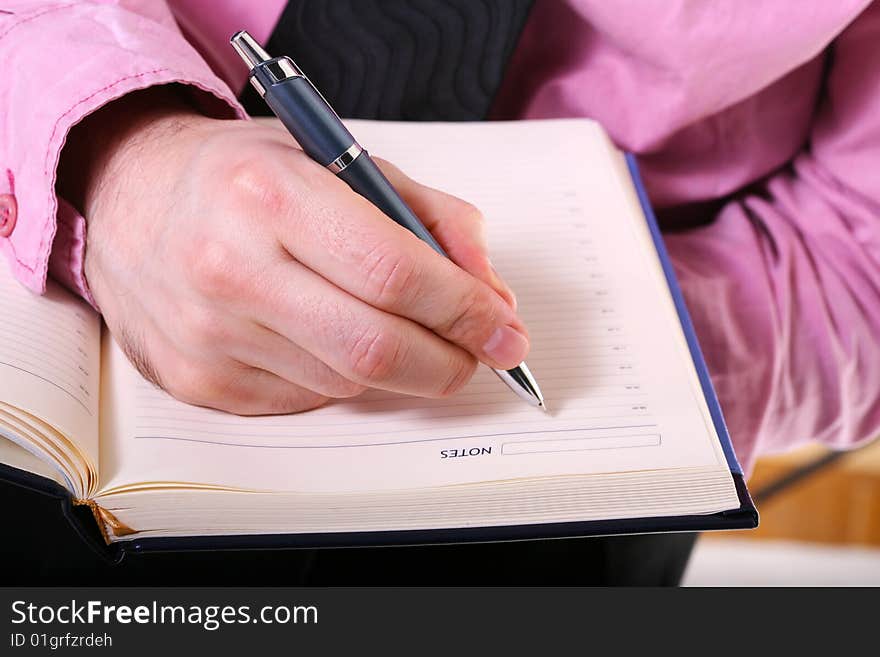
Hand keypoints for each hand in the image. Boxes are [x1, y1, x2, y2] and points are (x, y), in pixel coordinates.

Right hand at [58, 87, 526, 413]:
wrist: (132, 201)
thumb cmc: (245, 177)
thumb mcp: (339, 160)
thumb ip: (430, 215)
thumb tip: (488, 290)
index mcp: (269, 195)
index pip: (394, 272)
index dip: (466, 310)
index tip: (504, 327)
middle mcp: (230, 268)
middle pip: (375, 347)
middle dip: (450, 361)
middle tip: (479, 353)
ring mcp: (210, 335)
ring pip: (348, 381)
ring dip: (401, 368)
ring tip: (409, 335)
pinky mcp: (202, 381)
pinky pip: (309, 398)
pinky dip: (346, 376)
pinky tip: (336, 339)